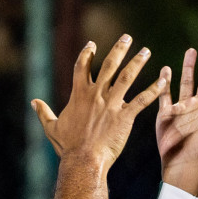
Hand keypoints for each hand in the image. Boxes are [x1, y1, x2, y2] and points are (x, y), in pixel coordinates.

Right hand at [31, 36, 164, 162]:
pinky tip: (164, 80)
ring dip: (137, 62)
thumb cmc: (67, 147)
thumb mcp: (52, 128)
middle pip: (108, 65)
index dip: (87, 54)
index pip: (82, 67)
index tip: (92, 44)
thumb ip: (43, 112)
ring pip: (127, 77)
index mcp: (79, 95)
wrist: (83, 161)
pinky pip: (143, 100)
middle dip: (118, 49)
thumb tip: (33, 102)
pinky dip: (154, 90)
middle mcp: (96, 95)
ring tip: (146, 51)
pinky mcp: (125, 116)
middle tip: (128, 37)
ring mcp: (111, 104)